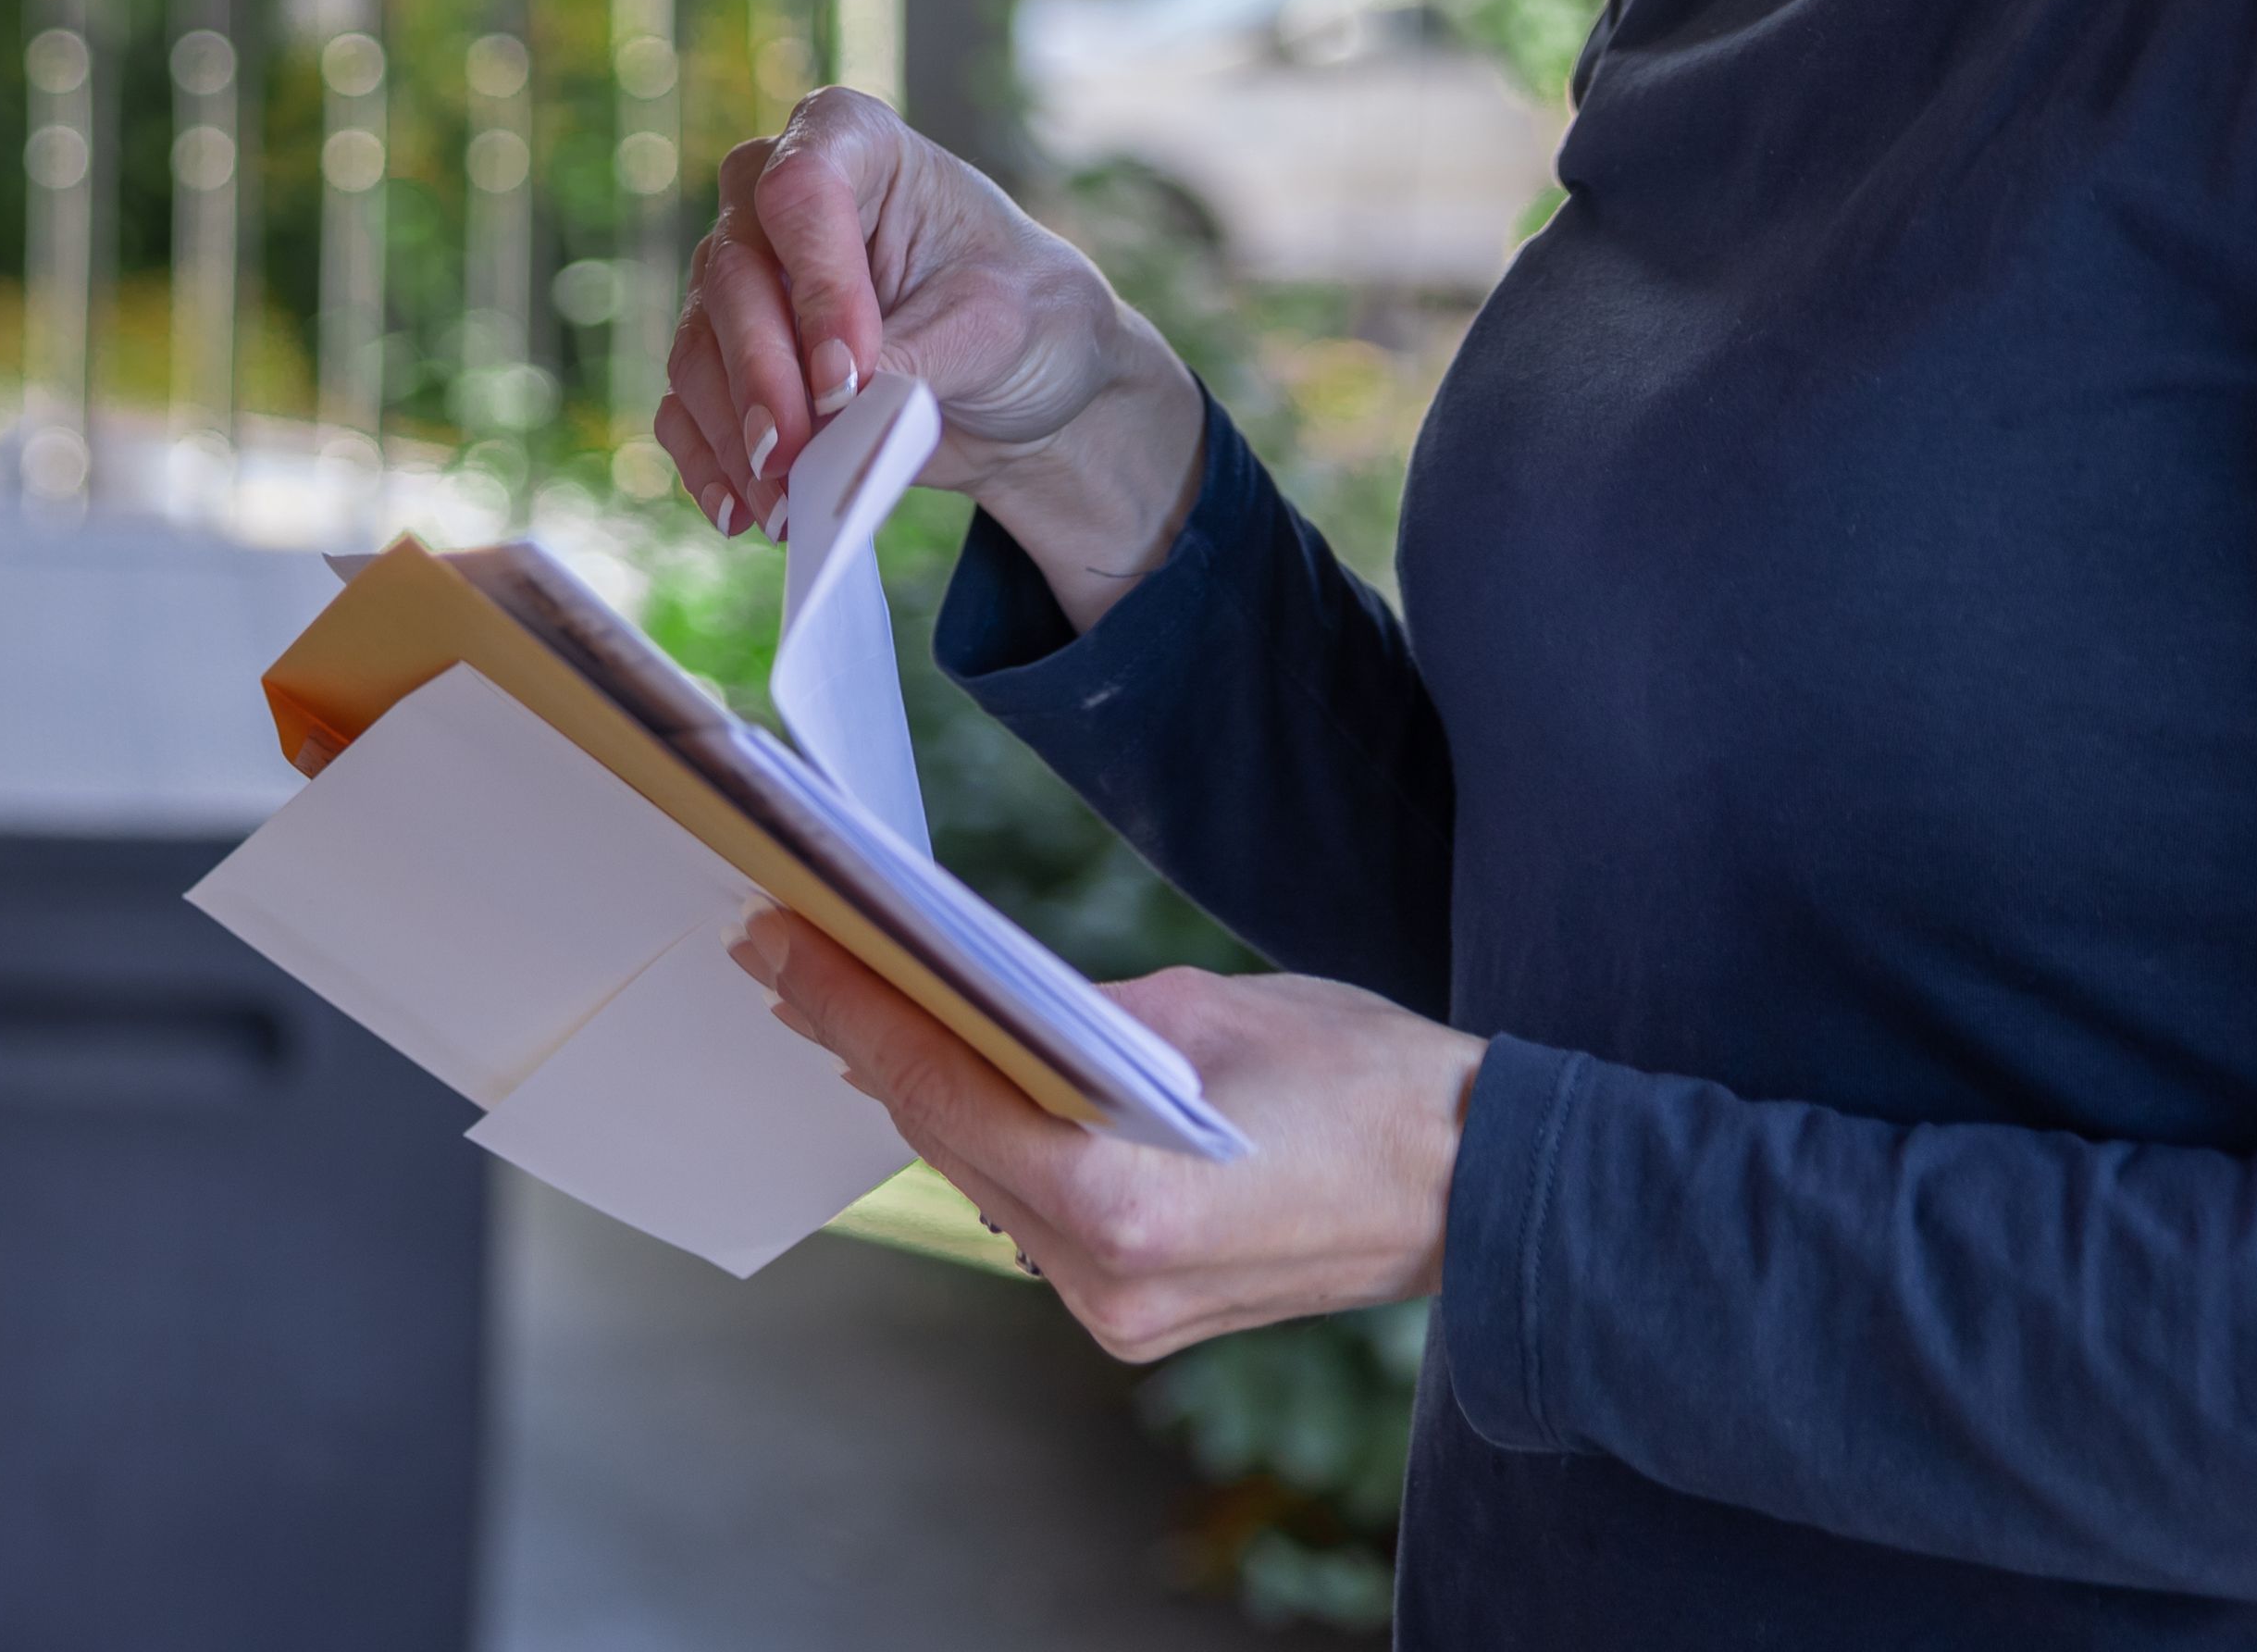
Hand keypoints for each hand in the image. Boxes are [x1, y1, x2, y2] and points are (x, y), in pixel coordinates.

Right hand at [655, 89, 1204, 624]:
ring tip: (782, 506)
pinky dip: (709, 462)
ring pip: (700, 345)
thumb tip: (836, 412)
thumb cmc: (1026, 317)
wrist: (1017, 384)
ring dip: (735, 433)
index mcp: (854, 143)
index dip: (818, 285)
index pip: (803, 192)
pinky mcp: (725, 355)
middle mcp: (772, 197)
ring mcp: (739, 276)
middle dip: (762, 376)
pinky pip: (687, 405)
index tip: (852, 377)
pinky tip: (742, 513)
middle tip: (794, 454)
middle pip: (734, 273)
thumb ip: (919, 355)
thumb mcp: (999, 326)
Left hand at [736, 912, 1481, 1363]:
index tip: (782, 940)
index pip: (940, 1087)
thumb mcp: (1203, 1011)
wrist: (1473, 1187)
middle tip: (796, 951)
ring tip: (851, 1000)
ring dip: (924, 1091)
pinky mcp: (1135, 1316)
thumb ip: (1068, 1015)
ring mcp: (1118, 1313)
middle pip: (944, 1136)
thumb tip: (964, 992)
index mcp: (1118, 1201)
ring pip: (977, 1177)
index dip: (851, 1004)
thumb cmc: (1361, 1081)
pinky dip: (989, 1140)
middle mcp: (1103, 1277)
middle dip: (871, 1038)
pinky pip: (1027, 1212)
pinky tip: (953, 1075)